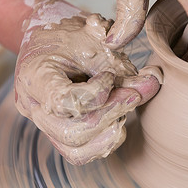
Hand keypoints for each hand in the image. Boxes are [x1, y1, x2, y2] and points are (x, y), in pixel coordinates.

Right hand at [14, 0, 159, 164]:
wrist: (51, 38)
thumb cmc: (71, 34)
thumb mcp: (96, 41)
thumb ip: (123, 64)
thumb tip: (155, 82)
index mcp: (35, 77)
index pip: (64, 102)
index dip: (97, 93)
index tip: (111, 75)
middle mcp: (33, 106)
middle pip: (69, 133)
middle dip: (109, 115)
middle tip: (133, 96)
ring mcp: (43, 123)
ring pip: (75, 150)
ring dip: (109, 132)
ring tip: (125, 107)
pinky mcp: (57, 132)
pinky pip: (79, 153)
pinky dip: (105, 142)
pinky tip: (119, 121)